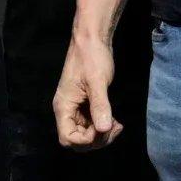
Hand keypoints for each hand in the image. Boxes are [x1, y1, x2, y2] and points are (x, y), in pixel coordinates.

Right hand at [53, 33, 122, 150]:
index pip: (68, 137)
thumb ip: (100, 105)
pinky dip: (103, 127)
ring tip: (117, 125)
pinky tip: (115, 122)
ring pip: (86, 134)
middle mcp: (67, 110)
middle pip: (77, 140)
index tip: (102, 129)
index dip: (85, 140)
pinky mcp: (85, 104)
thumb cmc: (91, 56)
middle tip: (114, 128)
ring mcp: (76, 108)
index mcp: (63, 106)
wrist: (92, 39)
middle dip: (96, 140)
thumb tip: (104, 129)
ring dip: (102, 135)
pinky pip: (92, 124)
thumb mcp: (97, 81)